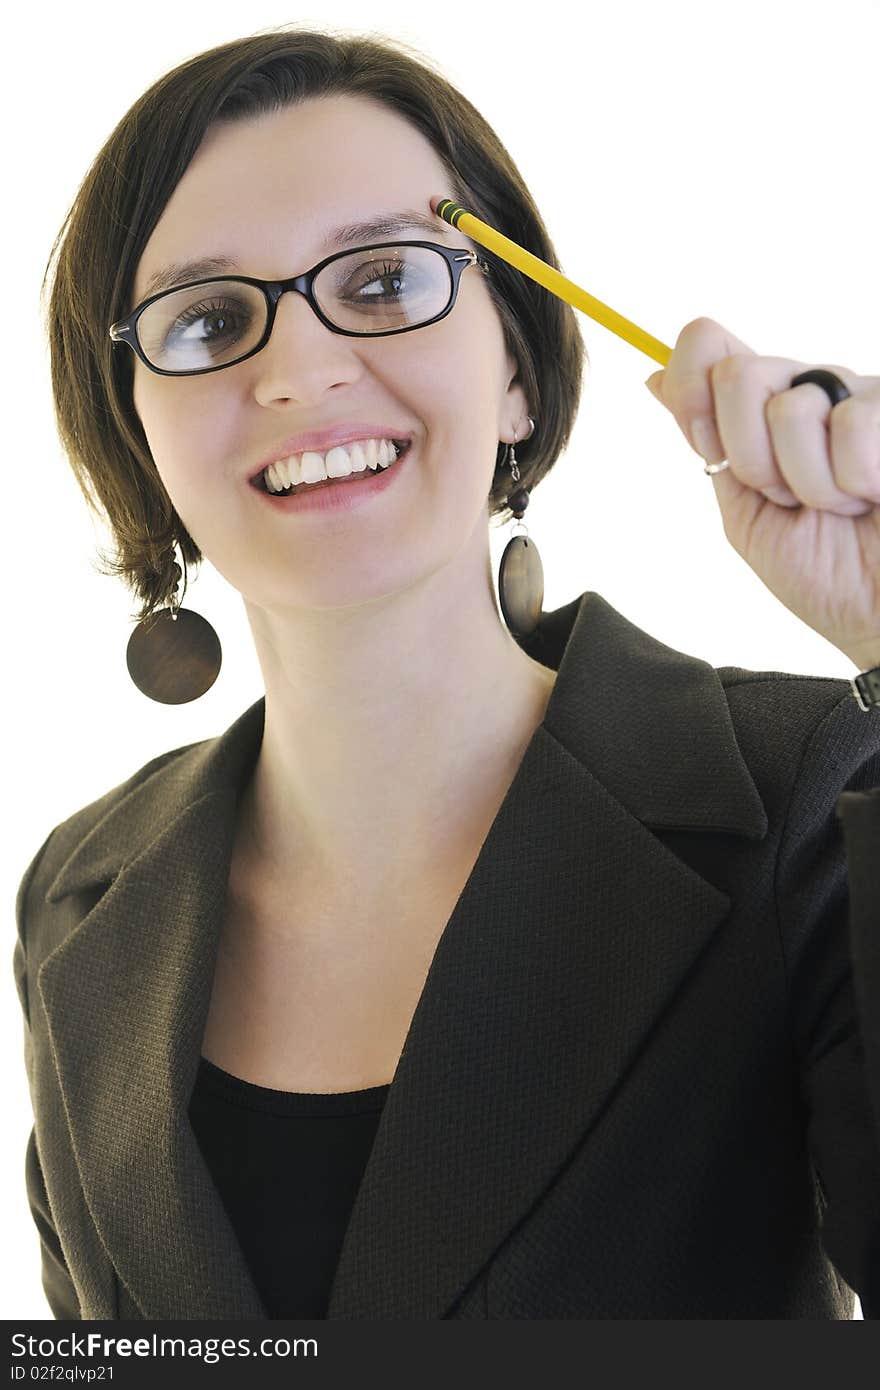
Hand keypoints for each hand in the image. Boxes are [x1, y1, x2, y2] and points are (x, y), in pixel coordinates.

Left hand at [644, 318, 879, 670]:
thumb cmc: (824, 574)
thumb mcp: (747, 511)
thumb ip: (709, 442)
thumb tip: (655, 376)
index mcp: (765, 409)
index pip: (708, 345)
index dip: (691, 385)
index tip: (703, 439)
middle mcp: (812, 388)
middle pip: (739, 375)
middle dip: (750, 458)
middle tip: (788, 497)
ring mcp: (860, 395)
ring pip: (791, 407)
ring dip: (807, 481)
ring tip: (839, 506)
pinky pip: (851, 424)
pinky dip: (853, 481)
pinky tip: (874, 496)